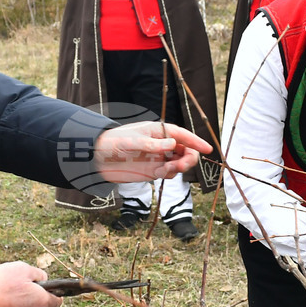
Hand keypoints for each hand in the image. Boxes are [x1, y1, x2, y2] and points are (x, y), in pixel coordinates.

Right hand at [0, 262, 60, 306]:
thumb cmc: (3, 284)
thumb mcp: (23, 269)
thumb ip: (38, 273)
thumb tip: (43, 279)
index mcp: (42, 302)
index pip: (57, 301)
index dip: (54, 292)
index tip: (46, 285)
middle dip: (37, 296)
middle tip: (24, 284)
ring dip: (24, 302)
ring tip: (10, 290)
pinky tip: (2, 299)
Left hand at [93, 122, 212, 182]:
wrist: (97, 158)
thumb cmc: (113, 143)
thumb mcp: (132, 141)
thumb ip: (152, 144)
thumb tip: (172, 144)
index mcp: (158, 131)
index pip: (182, 135)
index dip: (196, 141)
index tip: (208, 149)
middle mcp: (160, 144)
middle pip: (185, 150)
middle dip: (188, 158)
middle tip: (181, 165)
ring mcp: (157, 157)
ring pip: (179, 162)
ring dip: (179, 167)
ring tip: (167, 170)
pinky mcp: (153, 170)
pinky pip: (169, 173)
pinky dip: (169, 175)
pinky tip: (160, 173)